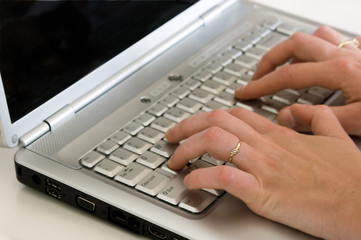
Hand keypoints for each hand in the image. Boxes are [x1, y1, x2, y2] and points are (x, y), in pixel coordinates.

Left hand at [166, 107, 360, 239]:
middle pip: (216, 122)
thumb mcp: (334, 136)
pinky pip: (223, 177)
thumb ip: (312, 117)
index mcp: (279, 134)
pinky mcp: (263, 192)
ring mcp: (264, 167)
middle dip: (186, 127)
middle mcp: (267, 146)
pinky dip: (201, 177)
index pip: (233, 115)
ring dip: (187, 149)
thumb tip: (291, 112)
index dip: (207, 117)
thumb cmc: (350, 176)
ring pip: (214, 142)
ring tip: (175, 159)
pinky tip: (191, 182)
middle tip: (171, 137)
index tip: (193, 124)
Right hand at [235, 26, 360, 135]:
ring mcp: (355, 50)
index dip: (261, 84)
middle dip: (270, 60)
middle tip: (258, 76)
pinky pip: (337, 38)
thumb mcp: (358, 121)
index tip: (245, 92)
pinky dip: (320, 46)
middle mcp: (345, 55)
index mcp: (340, 71)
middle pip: (294, 45)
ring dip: (294, 50)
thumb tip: (287, 116)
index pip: (287, 76)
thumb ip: (318, 119)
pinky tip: (317, 60)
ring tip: (284, 67)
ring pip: (314, 36)